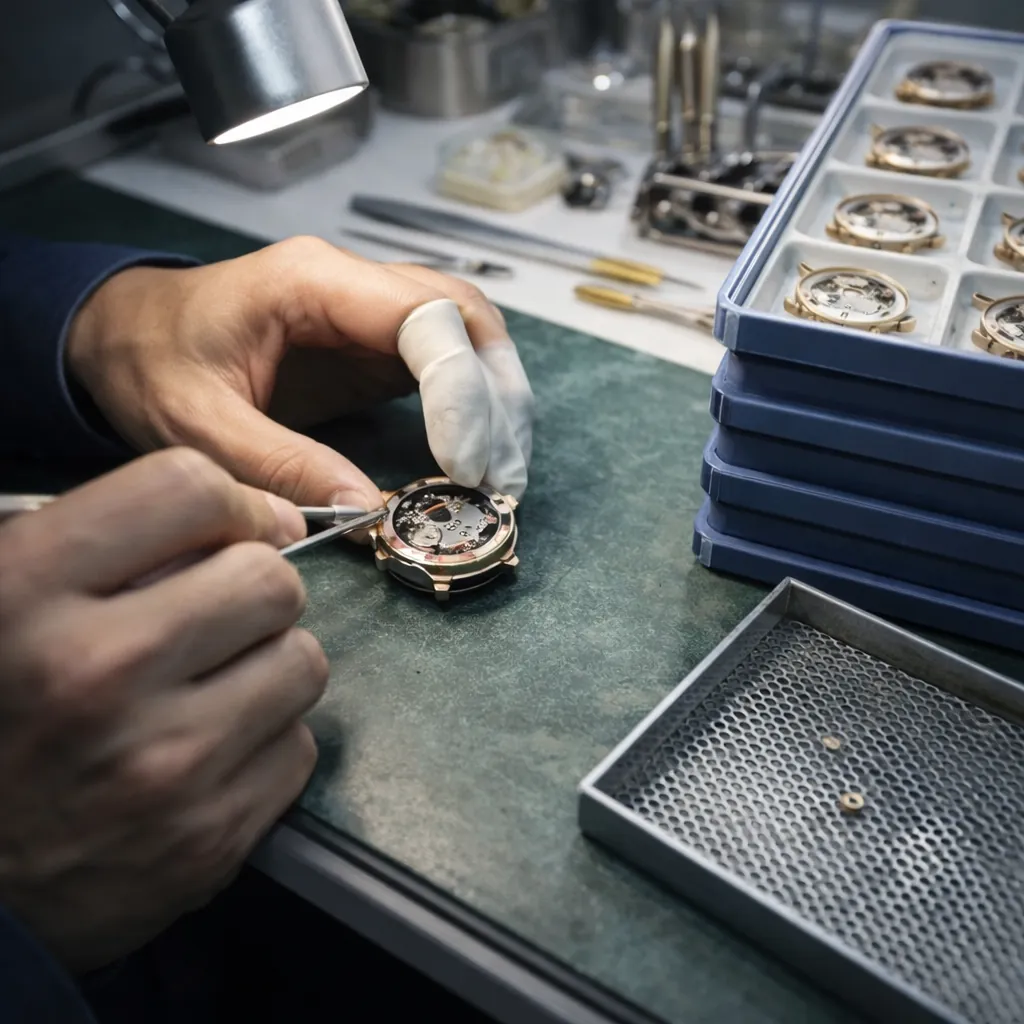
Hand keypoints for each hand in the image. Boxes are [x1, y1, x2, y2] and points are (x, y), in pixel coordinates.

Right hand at [0, 448, 325, 972]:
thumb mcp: (5, 602)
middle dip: (255, 589)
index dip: (228, 502)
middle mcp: (94, 672)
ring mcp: (159, 763)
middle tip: (220, 616)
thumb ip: (102, 539)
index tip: (234, 527)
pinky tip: (213, 751)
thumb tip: (251, 512)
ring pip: (303, 660)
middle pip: (270, 578)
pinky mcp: (207, 837)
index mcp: (23, 592)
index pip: (186, 487)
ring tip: (214, 685)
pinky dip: (267, 742)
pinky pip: (299, 746)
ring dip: (270, 664)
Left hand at [66, 238, 534, 507]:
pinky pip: (443, 360)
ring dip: (495, 396)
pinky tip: (476, 452)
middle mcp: (353, 282)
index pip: (424, 316)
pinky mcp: (370, 342)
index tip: (466, 463)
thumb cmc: (148, 364)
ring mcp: (367, 309)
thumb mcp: (197, 425)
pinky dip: (472, 404)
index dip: (461, 390)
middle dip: (496, 394)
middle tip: (502, 473)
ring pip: (465, 331)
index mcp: (312, 280)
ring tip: (500, 467)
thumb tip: (371, 511)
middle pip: (463, 313)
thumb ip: (282, 465)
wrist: (122, 334)